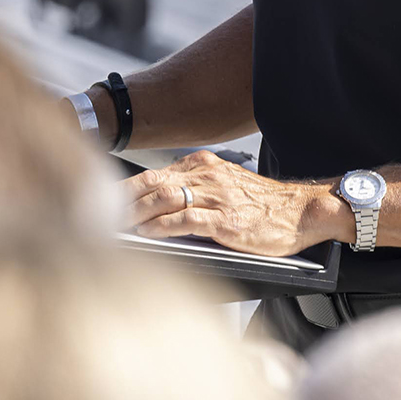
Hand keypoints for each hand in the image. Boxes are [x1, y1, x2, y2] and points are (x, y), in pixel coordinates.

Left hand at [124, 151, 351, 257]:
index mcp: (205, 166)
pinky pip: (186, 220)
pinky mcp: (226, 221)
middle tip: (97, 212)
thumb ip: (195, 189)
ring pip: (165, 198)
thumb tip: (158, 206)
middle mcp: (208, 176)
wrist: (303, 211)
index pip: (155, 173)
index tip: (103, 200)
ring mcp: (217, 197)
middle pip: (153, 181)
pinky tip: (147, 233)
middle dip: (122, 198)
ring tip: (117, 224)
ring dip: (136, 212)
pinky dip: (161, 226)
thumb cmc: (265, 206)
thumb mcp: (226, 186)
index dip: (126, 188)